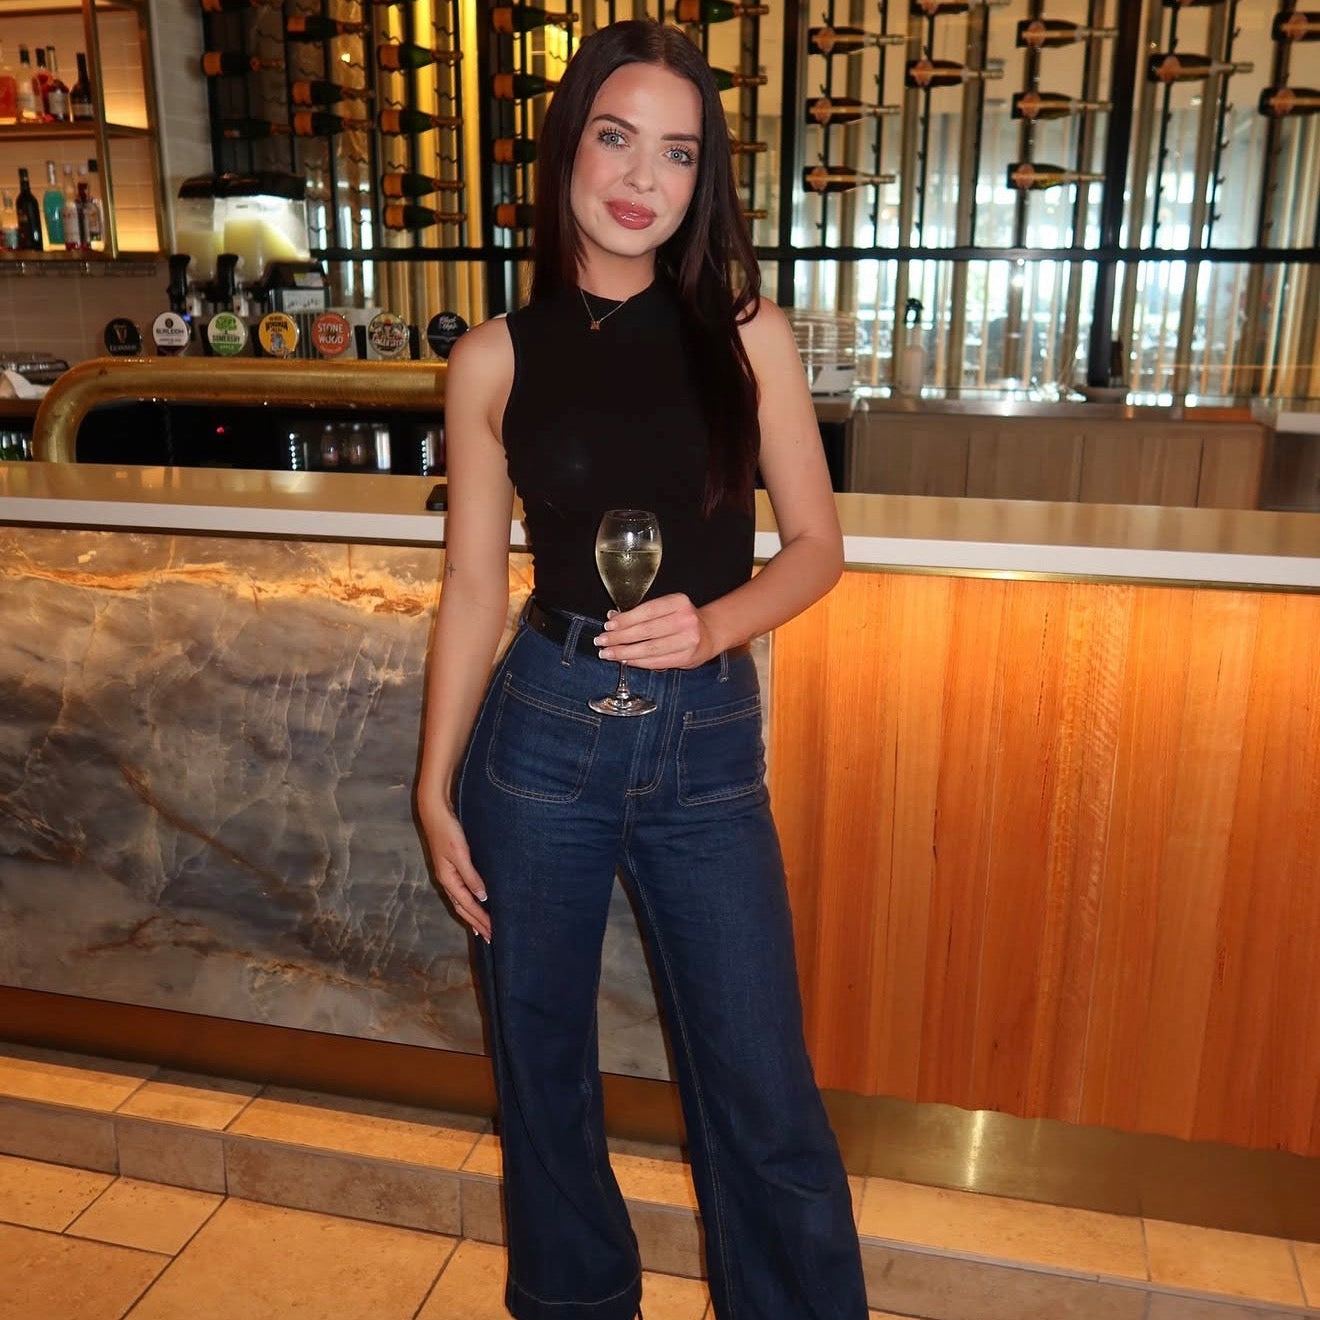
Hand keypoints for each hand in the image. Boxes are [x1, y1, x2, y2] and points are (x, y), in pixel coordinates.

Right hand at [417, 791, 490, 942]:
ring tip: (482, 930)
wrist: (434, 812)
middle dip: (477, 923)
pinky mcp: (451, 867)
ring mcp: (448, 875)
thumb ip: (470, 875)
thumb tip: (482, 897)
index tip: (493, 932)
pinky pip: (461, 892)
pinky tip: (475, 904)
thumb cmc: (447, 831)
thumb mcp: (460, 853)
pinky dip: (468, 903)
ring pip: (461, 902)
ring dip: (472, 916)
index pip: (468, 906)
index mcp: (448, 879)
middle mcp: (447, 880)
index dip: (480, 920)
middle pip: (463, 909)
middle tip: (491, 938)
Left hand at [594, 593, 714, 669]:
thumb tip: (612, 618)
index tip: (608, 626)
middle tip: (602, 641)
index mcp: (679, 602)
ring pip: (649, 648)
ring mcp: (688, 640)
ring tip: (608, 653)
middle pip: (646, 631)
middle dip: (620, 638)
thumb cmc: (681, 619)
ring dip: (625, 652)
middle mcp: (686, 620)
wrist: (709, 634)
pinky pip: (657, 661)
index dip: (625, 620)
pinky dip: (638, 662)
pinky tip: (625, 660)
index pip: (646, 611)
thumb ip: (641, 613)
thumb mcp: (665, 608)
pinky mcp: (687, 657)